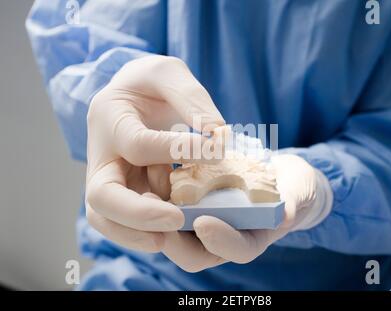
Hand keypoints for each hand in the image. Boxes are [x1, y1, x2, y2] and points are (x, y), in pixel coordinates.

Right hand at [85, 55, 224, 252]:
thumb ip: (191, 99)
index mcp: (109, 117)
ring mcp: (111, 179)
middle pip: (101, 197)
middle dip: (137, 213)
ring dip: (138, 234)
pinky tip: (181, 230)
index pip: (137, 143)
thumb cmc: (150, 82)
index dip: (175, 150)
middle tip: (175, 220)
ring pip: (108, 220)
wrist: (133, 97)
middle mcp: (102, 155)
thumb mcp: (168, 73)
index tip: (216, 150)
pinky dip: (150, 230)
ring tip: (174, 237)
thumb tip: (218, 137)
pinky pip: (130, 222)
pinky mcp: (127, 194)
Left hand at [162, 154, 332, 271]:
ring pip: (177, 228)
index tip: (205, 222)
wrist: (278, 176)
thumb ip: (291, 203)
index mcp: (250, 241)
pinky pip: (174, 203)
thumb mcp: (296, 194)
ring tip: (152, 178)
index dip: (220, 240)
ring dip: (160, 208)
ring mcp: (206, 221)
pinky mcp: (194, 203)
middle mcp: (223, 237)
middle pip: (193, 250)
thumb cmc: (290, 189)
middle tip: (156, 209)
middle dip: (173, 234)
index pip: (236, 250)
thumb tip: (284, 214)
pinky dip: (164, 187)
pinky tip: (156, 163)